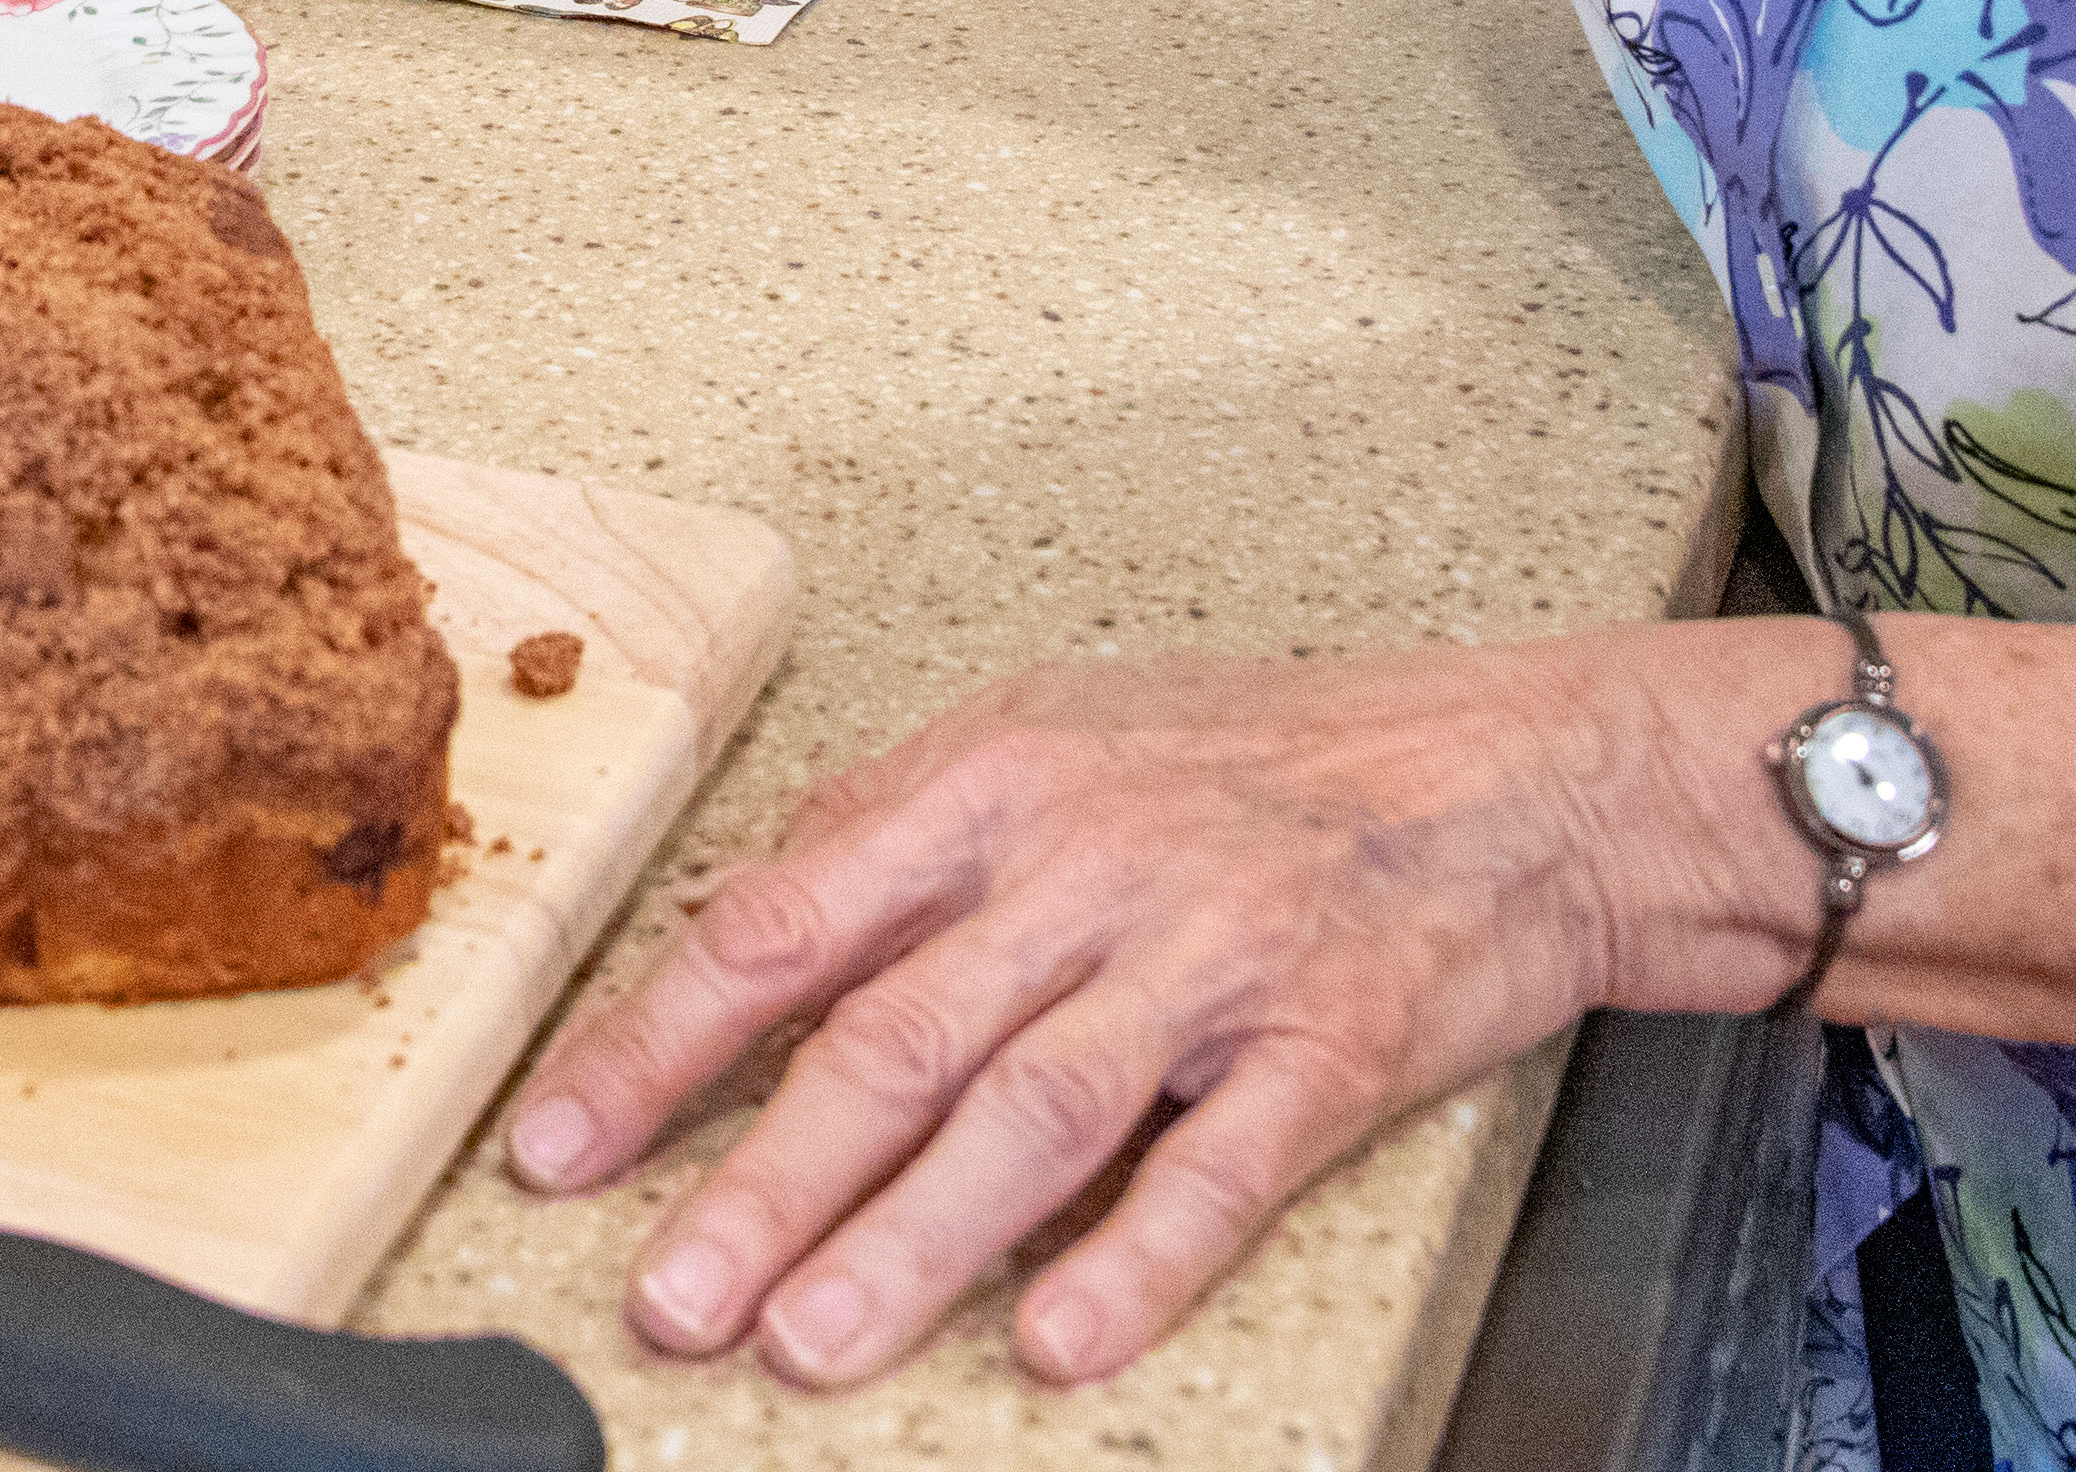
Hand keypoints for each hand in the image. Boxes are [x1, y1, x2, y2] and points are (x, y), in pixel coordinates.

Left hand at [500, 642, 1647, 1389]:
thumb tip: (748, 917)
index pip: (781, 923)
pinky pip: (1218, 1165)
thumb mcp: (1054, 732)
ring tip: (810, 1342)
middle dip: (763, 1182)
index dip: (660, 1044)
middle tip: (671, 1295)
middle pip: (892, 1039)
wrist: (1514, 769)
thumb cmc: (1265, 755)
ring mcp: (1209, 959)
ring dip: (911, 1241)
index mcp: (990, 786)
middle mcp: (1084, 867)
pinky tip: (1058, 1336)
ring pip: (1030, 1112)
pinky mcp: (1332, 1047)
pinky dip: (1134, 1257)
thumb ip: (899, 832)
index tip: (560, 1146)